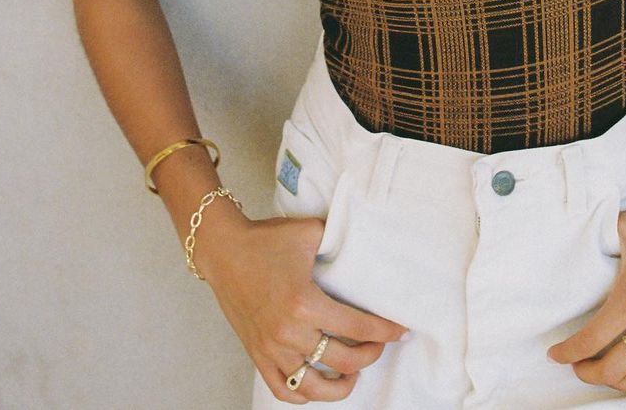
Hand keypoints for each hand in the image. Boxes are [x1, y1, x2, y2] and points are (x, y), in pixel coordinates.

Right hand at [195, 206, 409, 402]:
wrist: (223, 250)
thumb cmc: (266, 238)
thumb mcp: (308, 231)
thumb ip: (337, 238)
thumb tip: (363, 240)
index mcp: (304, 302)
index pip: (356, 326)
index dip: (384, 330)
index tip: (401, 331)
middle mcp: (289, 332)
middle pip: (342, 360)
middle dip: (369, 354)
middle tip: (379, 344)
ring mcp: (271, 349)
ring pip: (314, 386)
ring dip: (340, 386)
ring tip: (353, 373)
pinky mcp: (257, 354)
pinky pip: (283, 389)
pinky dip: (304, 395)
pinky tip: (319, 384)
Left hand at [545, 194, 625, 394]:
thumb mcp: (625, 227)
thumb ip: (601, 238)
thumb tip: (582, 238)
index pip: (590, 341)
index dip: (567, 353)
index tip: (555, 355)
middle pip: (612, 370)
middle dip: (588, 372)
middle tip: (578, 364)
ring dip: (619, 384)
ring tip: (606, 373)